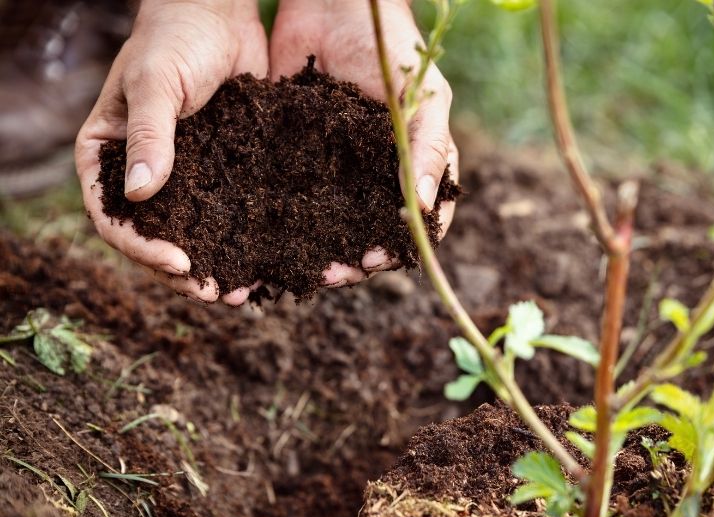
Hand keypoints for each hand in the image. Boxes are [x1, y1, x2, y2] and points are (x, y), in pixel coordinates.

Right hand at [75, 0, 267, 304]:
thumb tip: (140, 195)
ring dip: (215, 264)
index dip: (141, 248)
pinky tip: (266, 260)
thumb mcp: (155, 84)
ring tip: (243, 292)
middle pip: (154, 236)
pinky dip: (242, 239)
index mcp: (109, 156)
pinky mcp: (222, 171)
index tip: (179, 264)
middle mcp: (144, 173)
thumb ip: (148, 136)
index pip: (112, 216)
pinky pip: (228, 213)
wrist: (219, 14)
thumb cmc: (174, 38)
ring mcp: (184, 176)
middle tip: (216, 294)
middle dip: (182, 271)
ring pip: (193, 232)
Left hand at [270, 0, 457, 286]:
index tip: (376, 260)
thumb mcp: (425, 100)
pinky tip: (266, 240)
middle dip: (353, 261)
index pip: (415, 223)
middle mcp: (375, 177)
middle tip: (331, 275)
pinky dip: (282, 222)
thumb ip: (431, 150)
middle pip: (368, 234)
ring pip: (329, 223)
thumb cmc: (394, 50)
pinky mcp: (296, 156)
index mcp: (413, 168)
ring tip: (301, 270)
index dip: (399, 248)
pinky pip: (290, 195)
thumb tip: (426, 207)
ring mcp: (335, 169)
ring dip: (318, 251)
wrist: (336, 2)